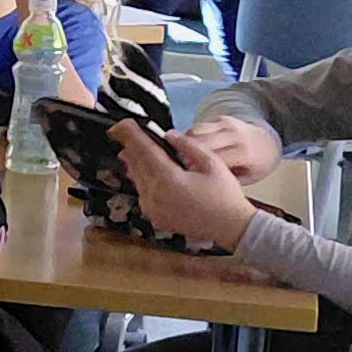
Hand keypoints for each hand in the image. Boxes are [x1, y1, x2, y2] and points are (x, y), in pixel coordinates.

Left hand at [114, 118, 254, 249]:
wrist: (231, 227)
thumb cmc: (225, 195)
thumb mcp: (212, 163)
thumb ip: (188, 146)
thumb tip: (169, 135)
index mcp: (167, 178)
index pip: (144, 150)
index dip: (132, 135)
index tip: (122, 124)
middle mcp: (154, 195)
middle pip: (136, 164)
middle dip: (129, 146)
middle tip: (121, 132)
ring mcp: (152, 208)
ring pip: (137, 180)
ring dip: (133, 164)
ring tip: (127, 150)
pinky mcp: (155, 217)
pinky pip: (142, 194)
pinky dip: (140, 181)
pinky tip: (141, 173)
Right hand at [182, 113, 282, 179]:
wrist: (268, 143)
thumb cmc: (257, 164)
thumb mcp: (248, 177)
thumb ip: (227, 178)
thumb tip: (201, 179)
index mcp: (245, 153)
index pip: (214, 158)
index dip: (197, 166)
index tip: (186, 174)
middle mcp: (235, 135)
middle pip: (202, 142)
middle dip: (185, 154)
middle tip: (177, 165)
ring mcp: (228, 125)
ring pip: (196, 130)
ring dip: (184, 142)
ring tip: (180, 155)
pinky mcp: (222, 119)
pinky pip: (199, 126)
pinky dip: (190, 136)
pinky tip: (188, 147)